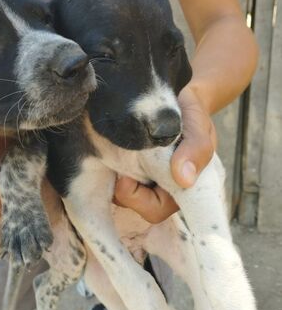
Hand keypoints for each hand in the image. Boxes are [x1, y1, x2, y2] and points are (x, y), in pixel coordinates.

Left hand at [114, 85, 215, 222]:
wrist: (183, 98)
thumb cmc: (194, 117)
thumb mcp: (199, 130)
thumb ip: (196, 151)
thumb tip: (183, 178)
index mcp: (179, 190)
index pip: (154, 211)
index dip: (137, 200)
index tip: (126, 178)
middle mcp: (160, 188)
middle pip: (132, 204)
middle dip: (121, 188)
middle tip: (117, 163)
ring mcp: (143, 178)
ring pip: (120, 191)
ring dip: (114, 174)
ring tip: (117, 150)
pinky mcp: (129, 165)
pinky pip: (113, 174)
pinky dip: (109, 163)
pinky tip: (111, 147)